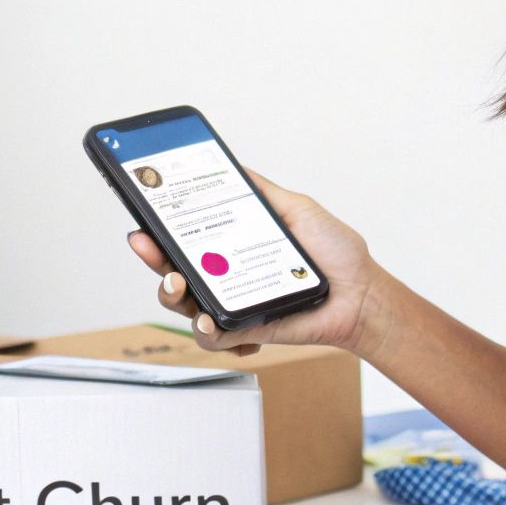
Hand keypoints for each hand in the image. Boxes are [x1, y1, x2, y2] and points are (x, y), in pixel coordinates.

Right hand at [127, 169, 380, 355]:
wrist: (360, 294)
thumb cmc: (335, 255)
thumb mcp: (297, 209)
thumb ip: (261, 192)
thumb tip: (232, 167)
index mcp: (231, 246)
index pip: (185, 239)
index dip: (159, 232)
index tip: (144, 223)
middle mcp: (225, 276)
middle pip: (173, 271)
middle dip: (154, 261)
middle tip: (150, 249)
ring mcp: (233, 305)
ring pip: (184, 306)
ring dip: (172, 296)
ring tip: (180, 285)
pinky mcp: (247, 330)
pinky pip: (215, 337)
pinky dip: (209, 332)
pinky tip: (212, 322)